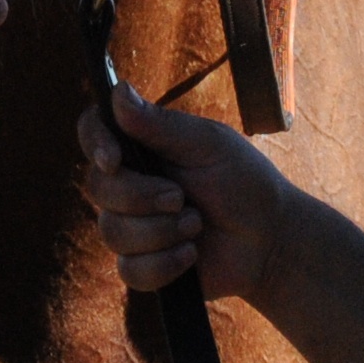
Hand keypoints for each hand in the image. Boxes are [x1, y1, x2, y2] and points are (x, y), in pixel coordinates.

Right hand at [75, 75, 292, 298]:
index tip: (114, 160)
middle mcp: (129, 186)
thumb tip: (118, 92)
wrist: (270, 239)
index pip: (94, 132)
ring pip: (112, 231)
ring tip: (196, 225)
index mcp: (141, 148)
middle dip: (141, 196)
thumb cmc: (242, 182)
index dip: (94, 143)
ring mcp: (132, 228)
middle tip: (181, 197)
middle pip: (98, 187)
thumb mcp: (209, 144)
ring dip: (161, 231)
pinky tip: (191, 255)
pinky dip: (165, 264)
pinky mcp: (143, 267)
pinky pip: (130, 270)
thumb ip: (161, 124)